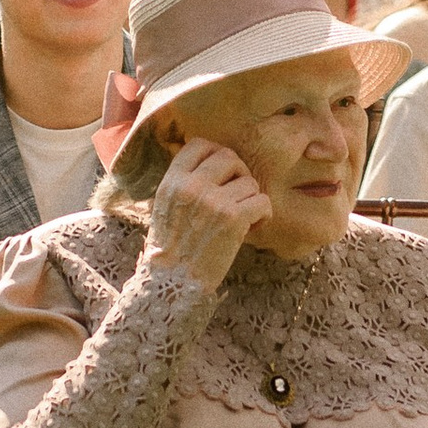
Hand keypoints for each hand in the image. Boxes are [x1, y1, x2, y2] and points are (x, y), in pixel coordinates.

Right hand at [143, 138, 270, 292]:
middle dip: (240, 173)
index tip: (222, 173)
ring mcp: (213, 201)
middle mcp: (192, 186)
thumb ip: (184, 183)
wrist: (173, 284)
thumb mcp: (164, 207)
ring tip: (243, 218)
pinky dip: (263, 215)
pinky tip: (252, 227)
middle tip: (238, 195)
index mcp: (173, 181)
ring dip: (251, 199)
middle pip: (229, 157)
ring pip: (250, 181)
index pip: (199, 144)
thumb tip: (211, 164)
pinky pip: (263, 201)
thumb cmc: (172, 248)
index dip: (216, 154)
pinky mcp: (233, 219)